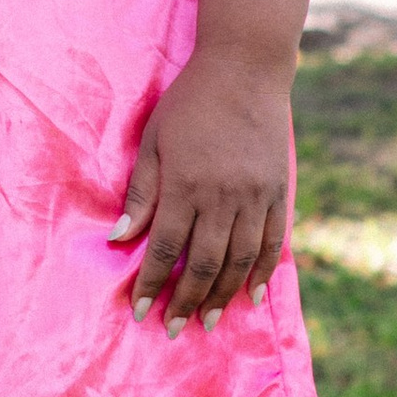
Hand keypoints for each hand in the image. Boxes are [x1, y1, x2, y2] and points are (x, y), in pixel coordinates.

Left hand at [112, 52, 290, 333]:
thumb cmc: (190, 102)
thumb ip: (141, 191)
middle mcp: (221, 196)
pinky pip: (271, 242)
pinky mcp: (277, 191)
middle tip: (175, 329)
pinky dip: (262, 272)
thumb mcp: (153, 140)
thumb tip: (119, 238)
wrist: (245, 68)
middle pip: (203, 263)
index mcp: (184, 184)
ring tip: (208, 321)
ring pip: (239, 260)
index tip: (141, 311)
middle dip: (186, 300)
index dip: (152, 284)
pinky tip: (252, 295)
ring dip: (223, 296)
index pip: (164, 248)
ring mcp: (254, 196)